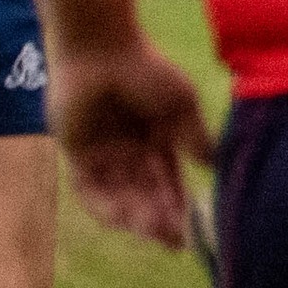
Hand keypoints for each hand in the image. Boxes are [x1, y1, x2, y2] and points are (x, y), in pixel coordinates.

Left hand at [50, 36, 215, 248]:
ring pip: (119, 198)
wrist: (102, 48)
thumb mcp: (181, 106)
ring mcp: (102, 154)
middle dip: (159, 221)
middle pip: (144, 197)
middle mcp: (129, 152)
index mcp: (156, 142)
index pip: (168, 184)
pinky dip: (105, 205)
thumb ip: (195, 139)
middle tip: (174, 239)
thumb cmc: (145, 68)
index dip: (180, 209)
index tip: (195, 232)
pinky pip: (88, 188)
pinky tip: (124, 218)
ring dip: (136, 217)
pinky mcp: (75, 152)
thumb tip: (212, 169)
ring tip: (154, 230)